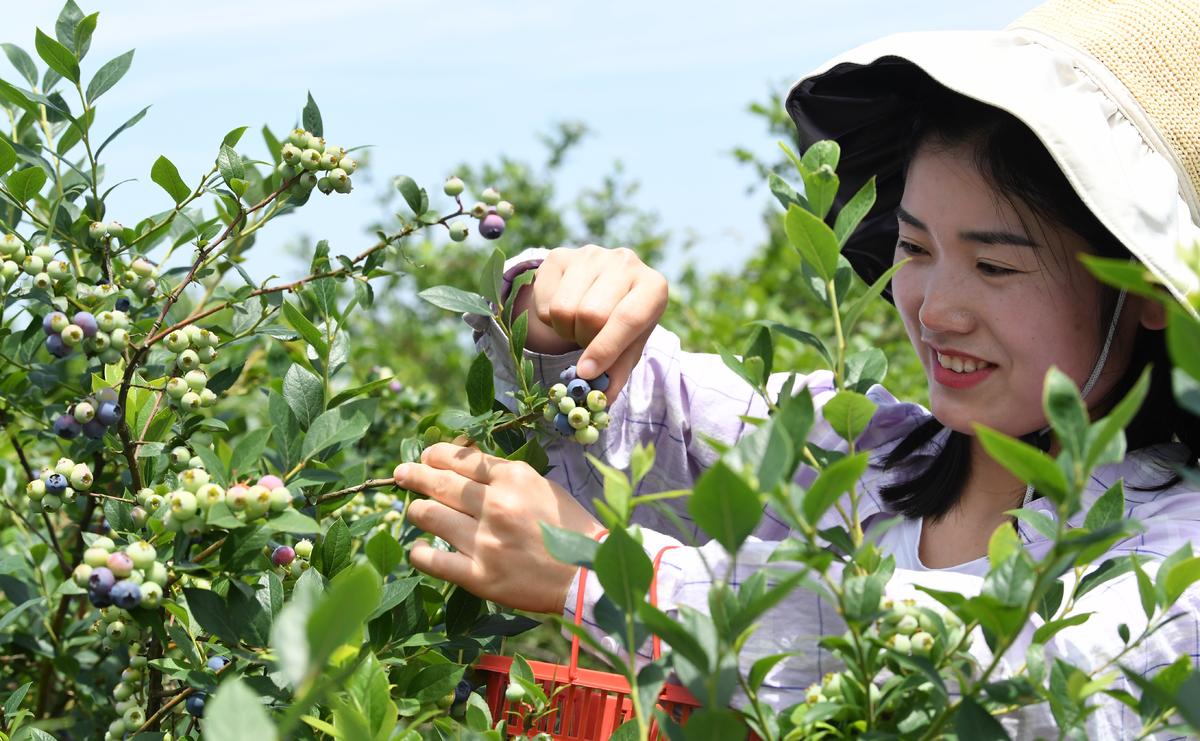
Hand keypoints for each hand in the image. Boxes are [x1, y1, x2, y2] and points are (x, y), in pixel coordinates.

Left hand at [395, 442, 606, 613]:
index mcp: (514, 478)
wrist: (587, 575)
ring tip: (416, 511)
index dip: (434, 455)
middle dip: (413, 475)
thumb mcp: (541, 486)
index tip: (424, 457)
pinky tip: (419, 550)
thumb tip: (462, 462)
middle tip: (401, 475)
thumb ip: (504, 475)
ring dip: (417, 510)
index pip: (460, 458)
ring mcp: (485, 542)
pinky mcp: (479, 576)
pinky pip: (433, 560)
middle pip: (438, 483)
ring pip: (429, 515)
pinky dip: (420, 553)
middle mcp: (496, 505)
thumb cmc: (569, 527)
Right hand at [513, 244, 667, 399]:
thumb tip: (601, 401)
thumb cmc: (623, 324)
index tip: (587, 372)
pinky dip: (549, 319)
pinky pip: (543, 300)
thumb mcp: (629, 348)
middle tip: (589, 343)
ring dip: (566, 330)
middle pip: (590, 314)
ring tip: (579, 327)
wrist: (605, 288)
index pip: (628, 318)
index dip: (606, 348)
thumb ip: (617, 373)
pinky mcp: (560, 255)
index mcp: (653, 286)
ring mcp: (591, 254)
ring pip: (563, 309)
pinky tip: (566, 312)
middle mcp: (625, 262)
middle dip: (585, 340)